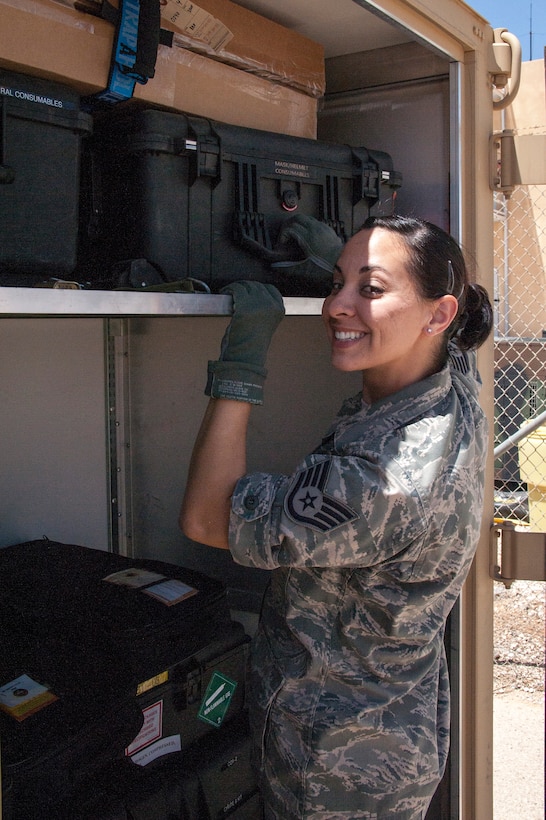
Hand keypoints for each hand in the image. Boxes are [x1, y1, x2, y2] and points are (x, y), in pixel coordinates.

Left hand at [205, 281, 284, 403]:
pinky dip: (229, 289)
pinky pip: (236, 289)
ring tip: (229, 291)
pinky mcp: (244, 306)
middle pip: (257, 286)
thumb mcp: (265, 324)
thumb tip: (252, 295)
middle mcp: (271, 305)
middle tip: (235, 291)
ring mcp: (258, 304)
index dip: (258, 288)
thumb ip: (263, 310)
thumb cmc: (252, 344)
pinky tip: (225, 291)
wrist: (246, 356)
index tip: (249, 290)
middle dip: (245, 286)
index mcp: (279, 310)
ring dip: (236, 287)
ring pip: (245, 286)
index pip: (271, 289)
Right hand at [273, 215, 342, 270]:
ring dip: (298, 224)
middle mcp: (316, 229)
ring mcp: (323, 228)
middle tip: (286, 236)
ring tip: (295, 236)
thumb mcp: (304, 270)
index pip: (290, 228)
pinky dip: (308, 226)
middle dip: (288, 225)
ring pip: (306, 218)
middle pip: (297, 218)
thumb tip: (275, 266)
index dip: (283, 235)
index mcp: (308, 237)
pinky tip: (307, 237)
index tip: (282, 244)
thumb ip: (288, 267)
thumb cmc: (326, 269)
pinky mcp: (329, 230)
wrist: (343, 267)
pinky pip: (315, 222)